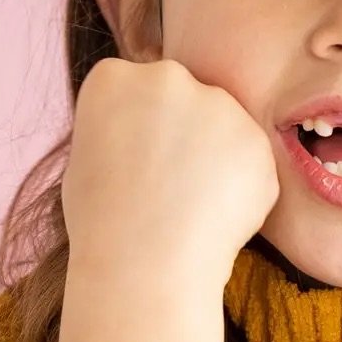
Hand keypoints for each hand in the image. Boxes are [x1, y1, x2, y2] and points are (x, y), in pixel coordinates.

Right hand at [61, 57, 280, 291]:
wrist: (144, 265)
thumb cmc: (101, 223)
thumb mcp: (86, 156)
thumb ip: (120, 124)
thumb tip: (145, 125)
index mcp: (114, 77)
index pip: (133, 87)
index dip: (136, 129)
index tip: (131, 162)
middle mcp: (167, 77)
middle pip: (181, 96)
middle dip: (179, 130)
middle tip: (166, 183)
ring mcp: (217, 103)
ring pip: (220, 124)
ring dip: (213, 154)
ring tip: (188, 203)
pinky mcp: (255, 138)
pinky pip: (248, 158)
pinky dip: (240, 183)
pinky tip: (214, 213)